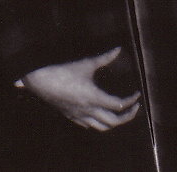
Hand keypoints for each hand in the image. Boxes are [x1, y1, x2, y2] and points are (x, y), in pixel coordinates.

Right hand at [20, 47, 141, 130]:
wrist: (39, 82)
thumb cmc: (63, 72)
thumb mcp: (86, 64)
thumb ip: (104, 58)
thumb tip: (118, 49)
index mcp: (93, 98)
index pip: (118, 105)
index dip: (131, 101)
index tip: (137, 94)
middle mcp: (88, 110)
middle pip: (113, 122)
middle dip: (127, 116)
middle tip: (135, 107)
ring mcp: (78, 116)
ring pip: (101, 127)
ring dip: (114, 122)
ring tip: (121, 114)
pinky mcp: (71, 116)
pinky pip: (89, 125)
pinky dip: (99, 123)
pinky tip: (101, 115)